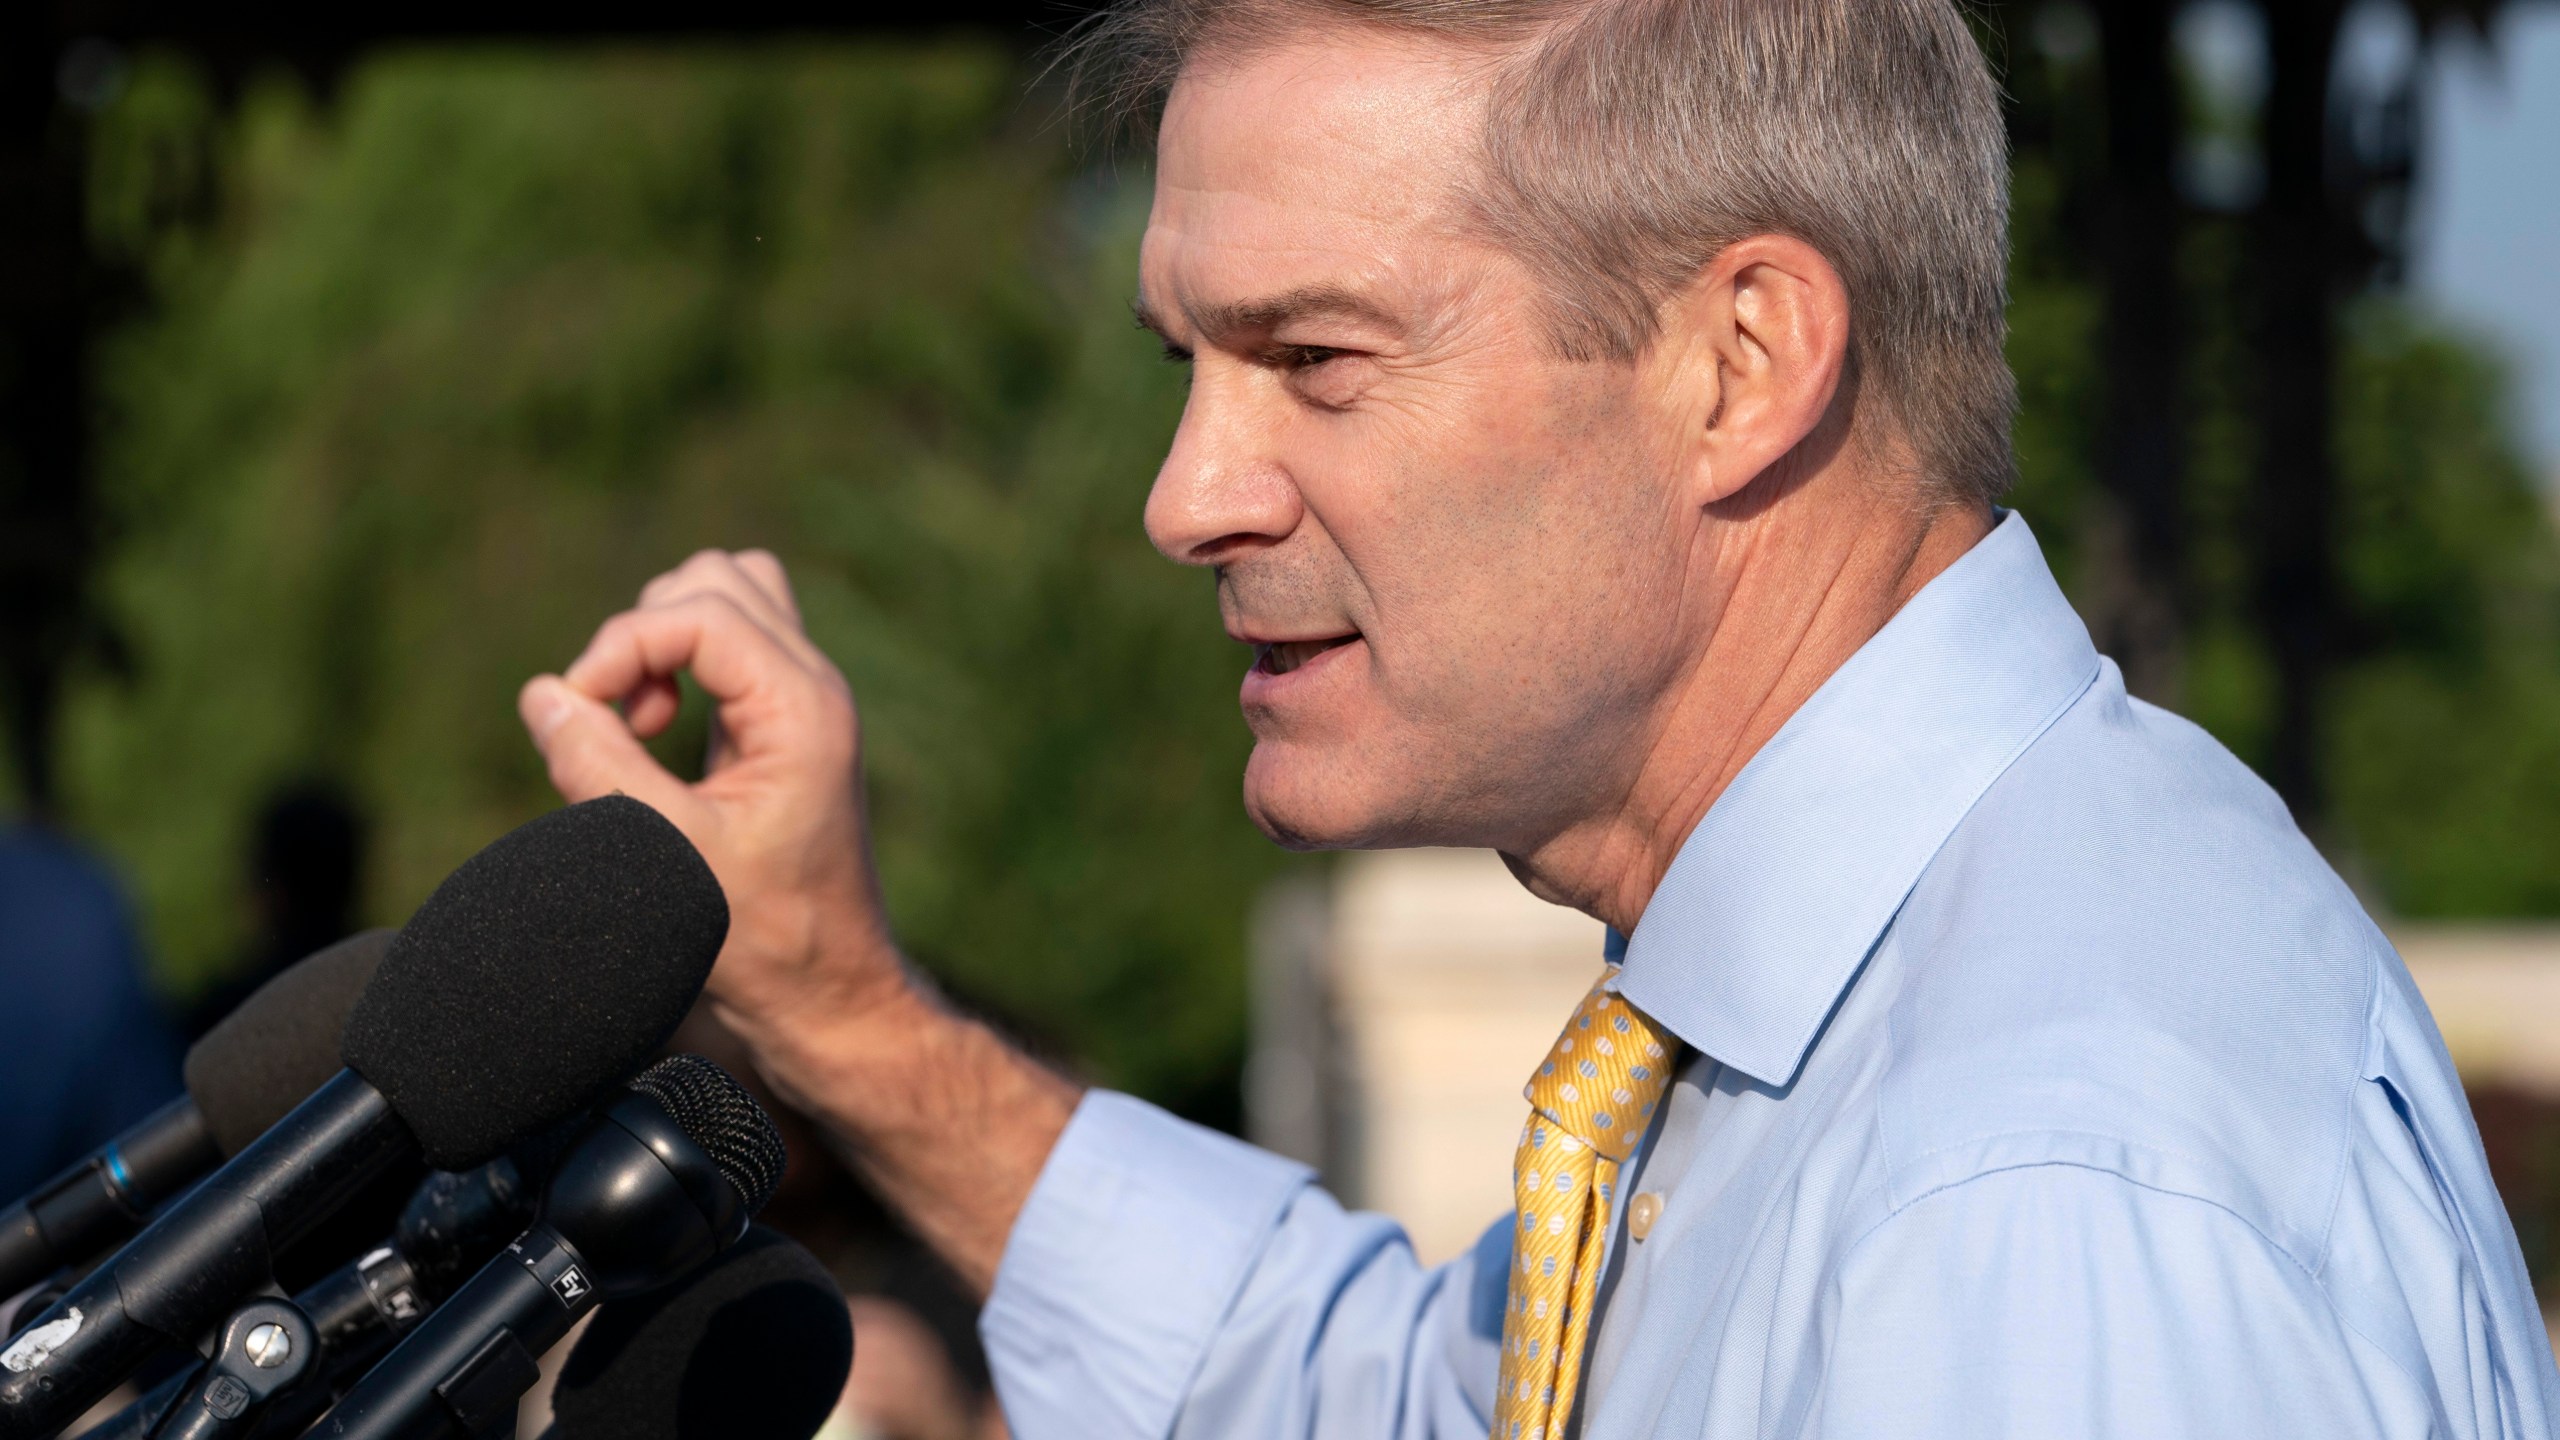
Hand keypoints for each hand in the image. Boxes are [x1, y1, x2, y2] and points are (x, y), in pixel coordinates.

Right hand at [517, 550, 900, 1044]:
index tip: (580, 709)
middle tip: (620, 717)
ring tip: (636, 721)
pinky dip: (674, 667)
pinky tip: (650, 733)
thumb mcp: (670, 858)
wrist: (825, 996)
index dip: (623, 643)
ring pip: (727, 601)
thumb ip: (602, 769)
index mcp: (803, 709)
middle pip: (720, 580)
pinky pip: (723, 649)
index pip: (701, 609)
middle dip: (646, 629)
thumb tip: (545, 695)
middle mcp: (811, 691)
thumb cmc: (764, 940)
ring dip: (661, 640)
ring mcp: (799, 705)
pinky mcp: (775, 728)